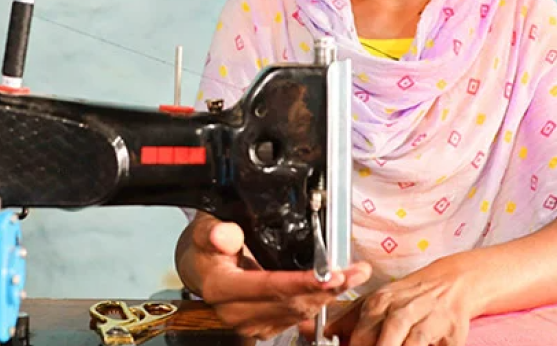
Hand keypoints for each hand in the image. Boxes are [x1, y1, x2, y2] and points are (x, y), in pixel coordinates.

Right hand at [181, 216, 371, 339]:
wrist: (200, 267)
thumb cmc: (208, 246)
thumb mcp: (205, 228)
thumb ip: (215, 231)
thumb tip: (225, 234)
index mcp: (221, 287)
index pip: (269, 286)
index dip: (302, 281)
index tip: (330, 274)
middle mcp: (235, 312)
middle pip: (290, 303)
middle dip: (327, 288)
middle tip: (356, 272)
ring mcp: (250, 323)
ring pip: (298, 313)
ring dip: (330, 295)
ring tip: (355, 275)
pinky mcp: (263, 327)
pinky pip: (297, 317)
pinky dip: (321, 300)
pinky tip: (338, 285)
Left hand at [309, 260, 473, 345]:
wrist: (451, 283)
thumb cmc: (409, 297)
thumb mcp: (377, 301)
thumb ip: (347, 319)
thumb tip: (315, 331)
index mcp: (379, 304)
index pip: (360, 337)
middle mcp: (403, 312)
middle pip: (384, 341)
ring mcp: (428, 322)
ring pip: (411, 343)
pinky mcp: (451, 334)